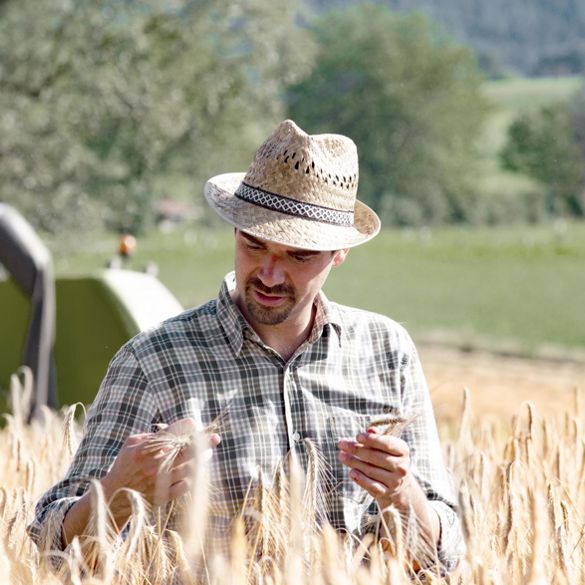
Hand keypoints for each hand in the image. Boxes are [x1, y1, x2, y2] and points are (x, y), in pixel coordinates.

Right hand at [101, 418, 220, 518]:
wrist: (114, 497)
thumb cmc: (125, 465)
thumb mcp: (132, 443)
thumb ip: (152, 435)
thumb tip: (174, 428)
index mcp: (146, 449)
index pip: (172, 433)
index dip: (187, 427)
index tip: (195, 424)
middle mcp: (155, 464)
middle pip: (186, 450)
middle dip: (203, 442)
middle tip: (216, 437)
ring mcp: (161, 481)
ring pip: (189, 467)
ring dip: (201, 459)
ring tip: (208, 453)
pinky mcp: (164, 496)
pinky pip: (186, 485)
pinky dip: (194, 476)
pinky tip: (198, 470)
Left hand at [338, 428, 411, 509]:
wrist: (398, 484)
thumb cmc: (387, 458)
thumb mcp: (386, 446)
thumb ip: (378, 437)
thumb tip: (370, 430)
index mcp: (403, 450)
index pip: (387, 444)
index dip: (371, 440)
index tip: (357, 436)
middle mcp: (401, 466)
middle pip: (376, 456)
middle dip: (357, 449)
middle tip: (342, 444)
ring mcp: (395, 481)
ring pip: (371, 470)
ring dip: (354, 462)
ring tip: (341, 456)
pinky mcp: (387, 492)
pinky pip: (372, 485)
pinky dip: (361, 479)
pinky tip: (351, 472)